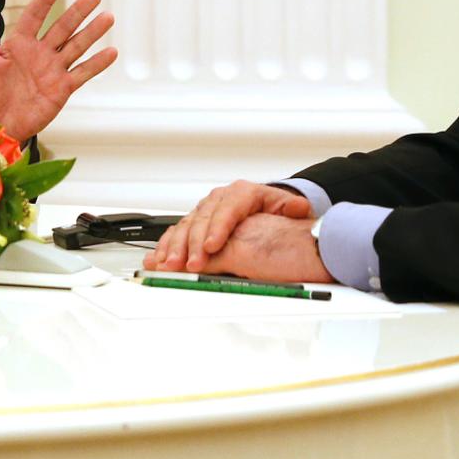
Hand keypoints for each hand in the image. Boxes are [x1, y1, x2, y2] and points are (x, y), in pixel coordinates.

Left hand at [0, 0, 116, 138]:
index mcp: (18, 44)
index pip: (34, 16)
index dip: (45, 0)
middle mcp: (39, 53)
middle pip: (62, 27)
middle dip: (78, 11)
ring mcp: (52, 70)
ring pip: (76, 46)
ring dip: (92, 32)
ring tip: (108, 17)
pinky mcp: (62, 89)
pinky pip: (82, 73)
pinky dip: (97, 64)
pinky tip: (111, 52)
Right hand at [147, 179, 313, 272]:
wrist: (262, 206)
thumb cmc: (271, 207)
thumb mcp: (284, 205)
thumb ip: (292, 208)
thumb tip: (299, 208)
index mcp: (240, 193)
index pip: (226, 210)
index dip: (217, 229)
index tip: (213, 246)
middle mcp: (218, 199)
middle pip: (202, 221)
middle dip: (194, 245)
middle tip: (192, 264)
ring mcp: (204, 211)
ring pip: (185, 227)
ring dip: (176, 248)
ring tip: (171, 265)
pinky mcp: (194, 222)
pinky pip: (176, 232)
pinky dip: (166, 247)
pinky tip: (158, 259)